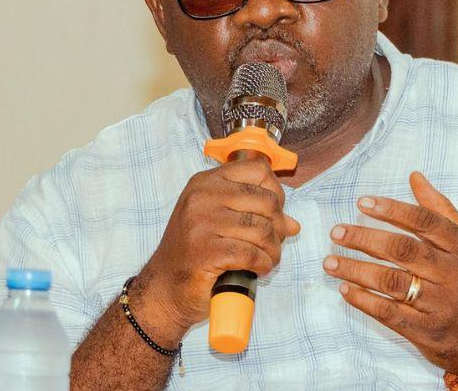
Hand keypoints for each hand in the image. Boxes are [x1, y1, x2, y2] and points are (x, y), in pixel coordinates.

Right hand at [140, 158, 300, 332]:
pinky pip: (253, 254)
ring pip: (262, 229)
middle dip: (279, 225)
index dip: (275, 191)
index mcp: (206, 182)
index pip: (258, 169)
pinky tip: (258, 269)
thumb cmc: (194, 253)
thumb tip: (293, 224)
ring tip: (268, 257)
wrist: (164, 287)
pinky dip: (263, 264)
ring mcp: (202, 223)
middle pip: (266, 201)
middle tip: (273, 242)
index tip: (273, 212)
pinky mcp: (206, 252)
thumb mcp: (218, 220)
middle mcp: (202, 197)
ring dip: (273, 249)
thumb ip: (253, 213)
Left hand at [324, 172, 457, 378]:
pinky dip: (364, 301)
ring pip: (392, 282)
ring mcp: (441, 305)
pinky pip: (389, 314)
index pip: (426, 222)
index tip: (362, 202)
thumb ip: (441, 210)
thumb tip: (414, 176)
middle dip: (365, 239)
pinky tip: (344, 289)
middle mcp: (454, 275)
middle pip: (404, 250)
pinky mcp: (427, 331)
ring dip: (356, 270)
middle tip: (336, 232)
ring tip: (330, 262)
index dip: (393, 209)